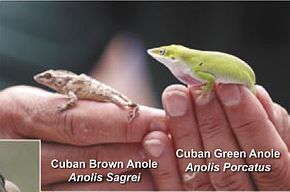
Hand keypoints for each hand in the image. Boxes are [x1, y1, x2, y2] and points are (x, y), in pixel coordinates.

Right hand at [0, 86, 165, 189]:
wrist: (10, 139)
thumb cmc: (40, 114)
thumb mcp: (52, 98)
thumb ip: (91, 103)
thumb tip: (141, 113)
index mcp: (15, 113)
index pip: (77, 121)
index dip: (122, 124)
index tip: (158, 120)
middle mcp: (13, 153)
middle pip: (85, 157)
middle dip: (132, 151)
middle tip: (166, 144)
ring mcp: (24, 185)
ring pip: (85, 188)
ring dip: (129, 179)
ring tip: (159, 167)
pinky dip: (111, 191)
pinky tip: (136, 184)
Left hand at [142, 84, 289, 189]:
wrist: (256, 177)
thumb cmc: (274, 152)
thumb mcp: (289, 141)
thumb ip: (274, 125)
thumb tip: (254, 94)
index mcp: (284, 190)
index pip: (269, 161)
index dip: (249, 123)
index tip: (229, 88)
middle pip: (228, 171)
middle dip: (210, 125)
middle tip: (196, 90)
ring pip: (199, 180)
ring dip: (184, 137)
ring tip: (174, 100)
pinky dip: (163, 167)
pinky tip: (155, 139)